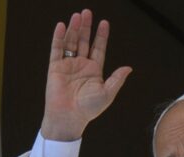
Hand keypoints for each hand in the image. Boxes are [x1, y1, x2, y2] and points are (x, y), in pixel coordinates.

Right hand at [41, 9, 132, 140]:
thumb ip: (117, 79)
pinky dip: (58, 38)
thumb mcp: (107, 93)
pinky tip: (61, 26)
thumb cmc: (88, 109)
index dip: (101, 36)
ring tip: (77, 16)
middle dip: (86, 27)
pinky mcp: (55, 67)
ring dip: (74, 29)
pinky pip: (56, 49)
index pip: (98, 48)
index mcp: (94, 71)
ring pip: (71, 42)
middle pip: (84, 41)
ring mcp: (68, 65)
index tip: (104, 23)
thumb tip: (129, 68)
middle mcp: (81, 66)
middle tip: (87, 12)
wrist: (69, 118)